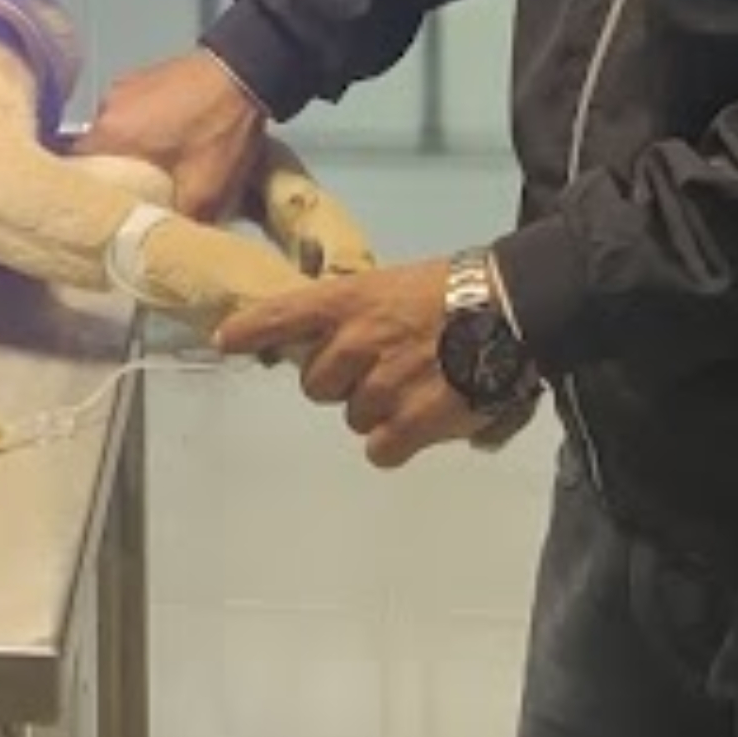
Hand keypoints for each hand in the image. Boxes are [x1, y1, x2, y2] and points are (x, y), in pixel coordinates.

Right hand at [77, 48, 270, 224]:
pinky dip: (139, 129)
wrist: (247, 72)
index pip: (76, 175)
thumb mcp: (203, 192)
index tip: (102, 213)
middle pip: (93, 155)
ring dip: (127, 151)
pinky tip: (163, 138)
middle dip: (111, 176)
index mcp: (107, 135)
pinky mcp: (139, 77)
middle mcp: (102, 108)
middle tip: (132, 195)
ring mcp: (120, 88)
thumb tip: (158, 247)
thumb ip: (174, 222)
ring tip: (151, 167)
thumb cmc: (217, 134)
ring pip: (112, 134)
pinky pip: (128, 113)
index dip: (87, 197)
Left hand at [214, 257, 488, 469]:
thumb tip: (320, 351)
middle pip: (316, 385)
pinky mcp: (412, 421)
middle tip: (383, 367)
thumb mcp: (393, 286)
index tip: (226, 341)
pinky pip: (379, 450)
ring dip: (378, 410)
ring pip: (353, 418)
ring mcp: (382, 384)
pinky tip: (422, 421)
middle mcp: (356, 342)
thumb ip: (355, 317)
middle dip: (343, 381)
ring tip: (418, 386)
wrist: (512, 306)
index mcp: (349, 301)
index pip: (283, 315)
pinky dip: (397, 443)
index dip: (251, 331)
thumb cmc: (455, 291)